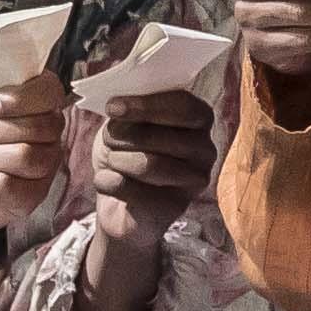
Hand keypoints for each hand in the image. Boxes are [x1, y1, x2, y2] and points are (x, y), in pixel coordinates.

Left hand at [84, 84, 218, 248]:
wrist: (118, 200)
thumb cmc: (126, 151)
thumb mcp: (127, 122)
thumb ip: (132, 106)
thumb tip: (118, 101)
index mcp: (199, 120)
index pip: (184, 106)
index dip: (146, 105)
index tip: (112, 107)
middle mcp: (205, 150)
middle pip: (163, 137)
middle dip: (125, 135)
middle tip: (108, 138)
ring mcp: (194, 182)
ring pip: (151, 165)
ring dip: (117, 159)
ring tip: (110, 159)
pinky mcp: (174, 208)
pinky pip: (136, 192)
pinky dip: (109, 182)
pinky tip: (105, 180)